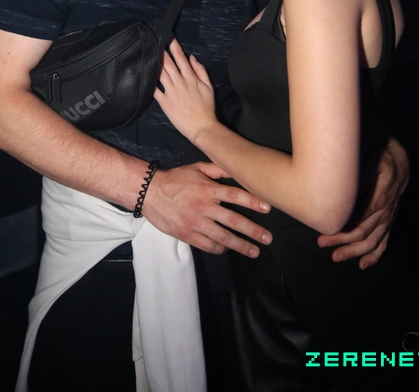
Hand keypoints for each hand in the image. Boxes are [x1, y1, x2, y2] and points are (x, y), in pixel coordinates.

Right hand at [142, 161, 271, 256]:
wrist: (150, 192)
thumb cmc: (176, 178)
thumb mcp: (197, 168)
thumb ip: (217, 169)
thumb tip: (236, 168)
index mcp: (209, 189)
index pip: (236, 196)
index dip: (253, 202)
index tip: (268, 208)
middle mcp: (205, 207)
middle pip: (234, 220)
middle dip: (253, 230)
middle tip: (268, 238)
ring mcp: (196, 223)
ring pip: (223, 237)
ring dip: (241, 245)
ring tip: (254, 251)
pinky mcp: (187, 234)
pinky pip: (207, 245)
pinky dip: (219, 249)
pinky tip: (228, 250)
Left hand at [154, 39, 217, 142]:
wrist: (202, 127)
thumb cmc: (207, 107)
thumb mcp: (209, 87)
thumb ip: (201, 71)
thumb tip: (192, 57)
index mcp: (191, 78)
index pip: (180, 58)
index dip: (174, 45)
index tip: (168, 36)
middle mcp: (179, 82)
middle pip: (168, 63)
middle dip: (161, 50)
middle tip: (154, 39)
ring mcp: (171, 92)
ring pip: (160, 73)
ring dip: (154, 62)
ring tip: (147, 52)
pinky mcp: (164, 102)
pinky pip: (155, 90)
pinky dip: (149, 81)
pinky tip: (143, 73)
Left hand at [317, 138, 408, 268]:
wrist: (400, 162)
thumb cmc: (380, 159)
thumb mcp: (370, 162)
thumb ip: (358, 179)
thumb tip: (341, 193)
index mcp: (378, 199)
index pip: (356, 219)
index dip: (339, 227)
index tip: (323, 230)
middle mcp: (384, 212)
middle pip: (361, 232)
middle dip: (341, 241)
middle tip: (322, 243)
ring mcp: (388, 219)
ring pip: (371, 241)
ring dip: (354, 251)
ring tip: (337, 257)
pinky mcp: (390, 221)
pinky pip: (384, 242)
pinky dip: (375, 255)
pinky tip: (363, 264)